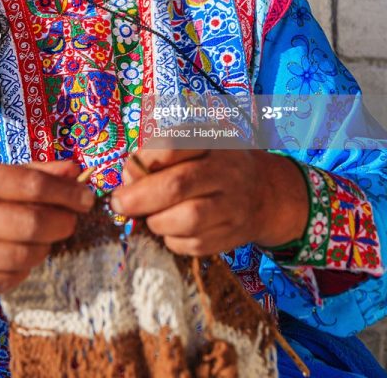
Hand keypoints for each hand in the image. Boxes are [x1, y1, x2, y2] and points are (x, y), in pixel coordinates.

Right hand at [0, 159, 93, 295]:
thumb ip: (31, 172)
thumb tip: (76, 171)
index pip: (31, 186)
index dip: (66, 193)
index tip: (86, 197)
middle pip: (32, 224)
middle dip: (63, 223)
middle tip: (71, 220)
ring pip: (25, 256)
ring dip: (47, 247)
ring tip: (46, 236)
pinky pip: (9, 279)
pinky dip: (26, 266)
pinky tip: (23, 253)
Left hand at [109, 149, 307, 255]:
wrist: (267, 191)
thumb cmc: (213, 164)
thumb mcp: (192, 146)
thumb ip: (157, 155)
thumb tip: (128, 179)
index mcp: (211, 140)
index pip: (171, 146)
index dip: (142, 162)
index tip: (127, 174)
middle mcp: (226, 170)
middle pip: (176, 186)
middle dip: (139, 199)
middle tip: (120, 205)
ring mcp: (234, 204)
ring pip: (187, 220)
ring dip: (157, 222)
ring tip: (150, 217)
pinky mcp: (234, 234)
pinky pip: (195, 245)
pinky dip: (173, 240)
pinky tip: (171, 230)